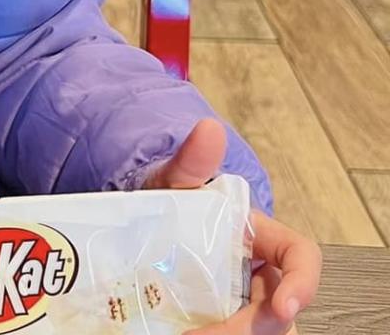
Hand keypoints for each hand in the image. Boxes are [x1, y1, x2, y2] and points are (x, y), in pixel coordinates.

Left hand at [145, 120, 320, 333]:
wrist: (139, 221)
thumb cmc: (170, 197)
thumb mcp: (176, 180)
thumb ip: (192, 160)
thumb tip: (208, 128)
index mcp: (262, 237)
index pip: (302, 257)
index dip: (303, 284)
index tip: (285, 306)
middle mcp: (261, 275)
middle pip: (280, 312)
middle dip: (251, 328)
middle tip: (207, 334)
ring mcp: (242, 302)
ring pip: (260, 332)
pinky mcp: (222, 321)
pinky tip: (179, 333)